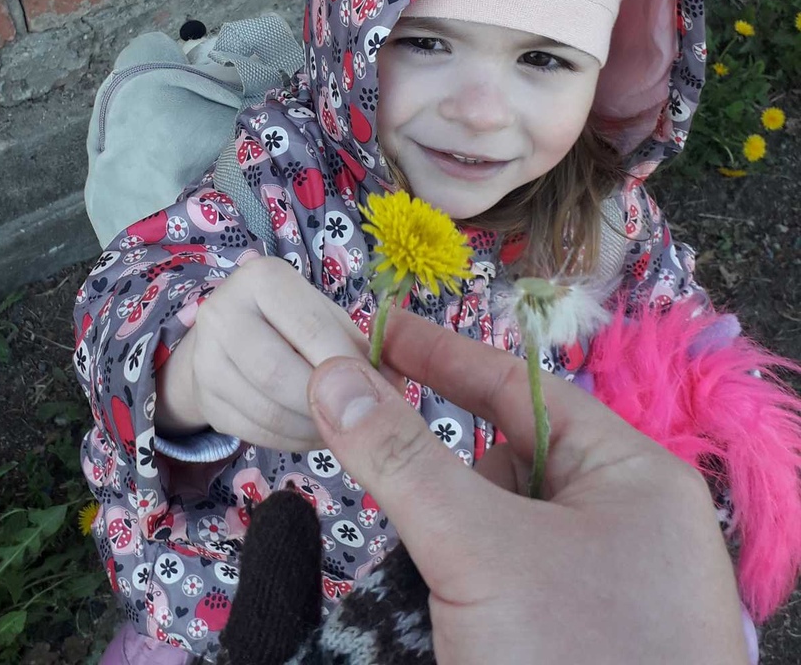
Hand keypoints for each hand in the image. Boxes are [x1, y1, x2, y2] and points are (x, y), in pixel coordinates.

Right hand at [156, 257, 388, 451]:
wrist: (228, 343)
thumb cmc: (292, 325)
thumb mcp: (327, 318)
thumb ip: (359, 346)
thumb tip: (389, 388)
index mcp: (262, 278)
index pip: (310, 328)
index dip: (348, 365)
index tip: (380, 391)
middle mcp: (222, 311)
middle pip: (278, 374)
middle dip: (326, 403)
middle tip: (360, 417)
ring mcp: (205, 359)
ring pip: (267, 412)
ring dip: (314, 429)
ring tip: (343, 426)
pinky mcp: (205, 401)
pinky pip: (257, 434)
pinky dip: (295, 440)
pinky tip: (315, 432)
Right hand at [306, 309, 748, 664]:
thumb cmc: (573, 657)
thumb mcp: (480, 548)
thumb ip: (400, 455)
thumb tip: (331, 372)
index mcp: (630, 476)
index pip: (518, 389)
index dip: (442, 355)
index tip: (374, 329)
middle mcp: (619, 520)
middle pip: (498, 458)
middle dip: (438, 467)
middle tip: (380, 462)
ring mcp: (593, 584)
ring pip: (486, 523)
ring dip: (442, 534)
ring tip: (434, 576)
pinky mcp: (561, 633)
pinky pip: (491, 576)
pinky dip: (453, 578)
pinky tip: (440, 611)